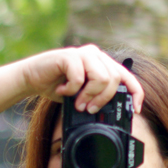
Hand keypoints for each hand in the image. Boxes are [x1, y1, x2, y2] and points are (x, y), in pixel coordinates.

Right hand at [20, 45, 143, 114]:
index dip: (135, 93)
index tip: (135, 110)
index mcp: (103, 63)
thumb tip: (112, 114)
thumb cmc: (58, 86)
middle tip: (88, 109)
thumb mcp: (82, 95)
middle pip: (114, 80)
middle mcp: (96, 55)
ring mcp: (83, 53)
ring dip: (88, 96)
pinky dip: (71, 90)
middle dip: (102, 100)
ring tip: (76, 102)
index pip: (128, 76)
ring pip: (101, 78)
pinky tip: (62, 90)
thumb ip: (97, 97)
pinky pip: (79, 78)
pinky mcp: (69, 55)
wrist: (31, 78)